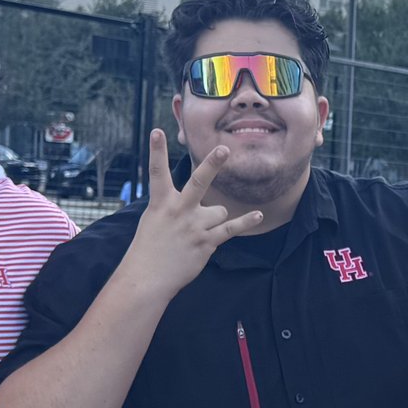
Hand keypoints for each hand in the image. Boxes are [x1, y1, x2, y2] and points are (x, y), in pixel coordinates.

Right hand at [114, 130, 265, 300]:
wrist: (148, 277)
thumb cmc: (150, 246)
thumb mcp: (153, 218)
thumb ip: (171, 204)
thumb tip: (190, 198)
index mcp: (160, 202)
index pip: (157, 172)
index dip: (156, 151)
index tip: (157, 131)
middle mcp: (179, 211)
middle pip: (198, 183)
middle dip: (212, 165)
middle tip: (224, 149)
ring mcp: (194, 226)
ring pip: (219, 211)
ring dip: (214, 219)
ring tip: (198, 233)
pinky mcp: (207, 242)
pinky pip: (231, 228)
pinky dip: (246, 222)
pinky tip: (259, 215)